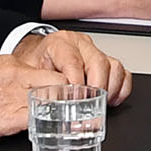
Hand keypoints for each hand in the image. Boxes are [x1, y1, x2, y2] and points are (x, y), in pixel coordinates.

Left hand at [15, 30, 130, 99]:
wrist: (35, 58)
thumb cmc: (33, 65)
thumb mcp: (27, 74)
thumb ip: (39, 85)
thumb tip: (52, 101)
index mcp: (60, 43)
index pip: (74, 62)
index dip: (76, 85)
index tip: (75, 102)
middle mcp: (80, 44)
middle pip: (99, 63)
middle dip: (96, 90)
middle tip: (88, 108)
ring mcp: (95, 52)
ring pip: (114, 67)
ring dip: (110, 90)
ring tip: (99, 105)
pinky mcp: (105, 62)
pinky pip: (122, 73)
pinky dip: (120, 89)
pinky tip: (110, 100)